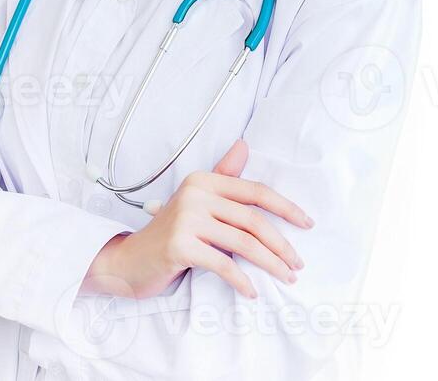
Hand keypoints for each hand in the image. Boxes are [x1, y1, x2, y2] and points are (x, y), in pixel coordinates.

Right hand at [83, 140, 311, 299]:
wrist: (130, 259)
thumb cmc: (170, 232)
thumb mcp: (196, 200)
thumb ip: (222, 175)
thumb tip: (244, 145)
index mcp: (203, 180)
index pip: (255, 191)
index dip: (286, 208)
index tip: (307, 224)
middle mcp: (194, 195)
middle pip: (253, 220)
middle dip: (282, 244)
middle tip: (298, 265)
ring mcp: (185, 220)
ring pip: (243, 243)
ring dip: (271, 264)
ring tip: (286, 278)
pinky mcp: (179, 246)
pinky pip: (223, 265)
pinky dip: (242, 281)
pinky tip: (252, 292)